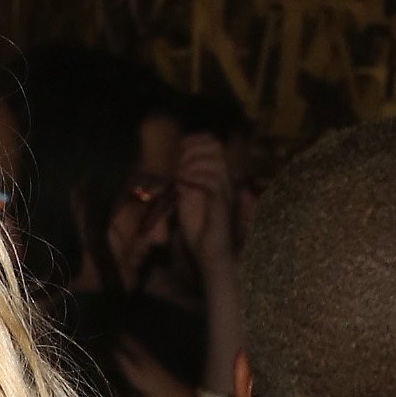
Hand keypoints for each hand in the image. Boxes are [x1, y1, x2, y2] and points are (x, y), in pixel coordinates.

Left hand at [172, 130, 236, 272]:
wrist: (215, 256)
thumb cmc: (201, 232)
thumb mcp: (186, 202)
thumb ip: (182, 184)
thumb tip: (170, 169)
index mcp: (215, 176)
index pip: (211, 144)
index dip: (193, 140)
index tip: (175, 146)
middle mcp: (223, 178)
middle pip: (214, 145)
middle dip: (192, 146)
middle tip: (175, 157)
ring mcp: (225, 189)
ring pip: (215, 159)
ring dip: (192, 161)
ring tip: (178, 170)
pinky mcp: (223, 203)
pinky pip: (212, 180)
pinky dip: (195, 178)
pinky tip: (182, 183)